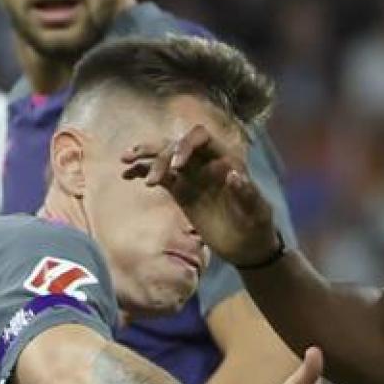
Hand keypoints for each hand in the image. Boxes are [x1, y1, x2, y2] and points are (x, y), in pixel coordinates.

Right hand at [123, 123, 279, 265]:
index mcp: (225, 158)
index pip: (201, 138)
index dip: (187, 145)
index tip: (176, 165)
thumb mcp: (257, 211)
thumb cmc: (258, 225)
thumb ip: (247, 193)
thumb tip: (233, 174)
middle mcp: (205, 162)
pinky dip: (143, 172)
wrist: (248, 246)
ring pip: (165, 156)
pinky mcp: (182, 191)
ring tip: (126, 160)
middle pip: (177, 145)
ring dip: (146, 156)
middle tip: (152, 178)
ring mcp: (192, 176)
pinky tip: (128, 175)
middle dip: (161, 154)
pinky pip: (161, 176)